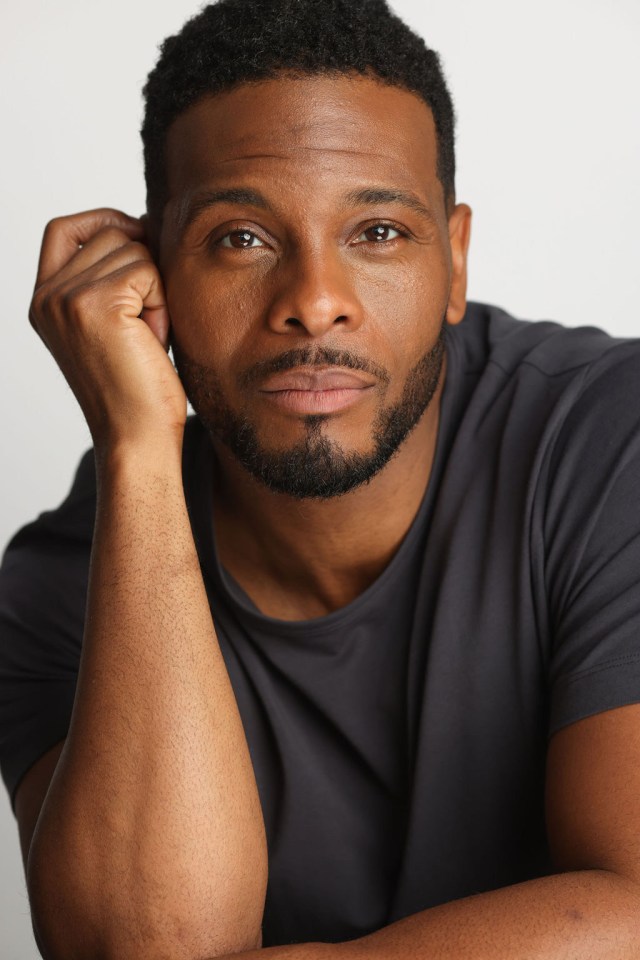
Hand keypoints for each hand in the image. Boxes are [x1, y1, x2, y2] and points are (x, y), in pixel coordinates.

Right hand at [29, 208, 187, 450]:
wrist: (137, 437)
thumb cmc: (137, 388)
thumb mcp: (117, 322)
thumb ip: (113, 276)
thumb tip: (144, 221)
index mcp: (43, 301)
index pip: (63, 229)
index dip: (103, 220)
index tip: (138, 239)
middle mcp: (47, 297)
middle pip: (109, 232)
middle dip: (143, 269)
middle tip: (147, 325)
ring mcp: (66, 298)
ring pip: (132, 248)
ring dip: (156, 289)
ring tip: (149, 337)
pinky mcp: (95, 304)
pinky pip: (148, 270)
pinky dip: (162, 302)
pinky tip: (155, 340)